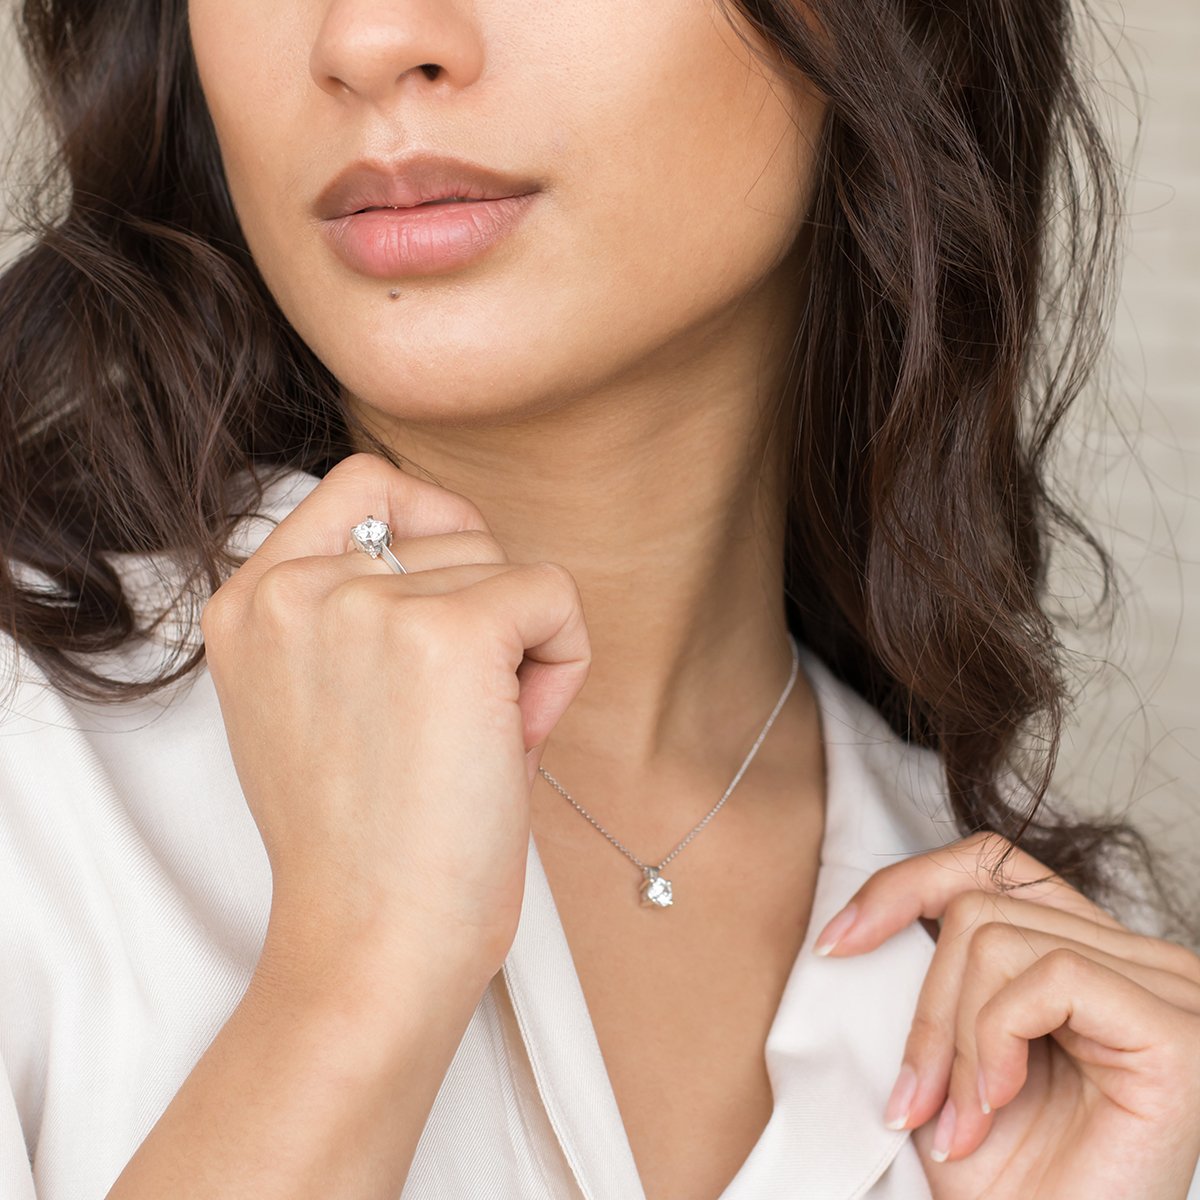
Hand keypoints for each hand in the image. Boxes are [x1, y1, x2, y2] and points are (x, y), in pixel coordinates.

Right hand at [200, 452, 591, 976]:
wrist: (372, 945)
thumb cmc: (363, 843)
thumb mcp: (314, 703)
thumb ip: (351, 615)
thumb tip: (460, 545)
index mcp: (248, 602)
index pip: (364, 483)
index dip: (433, 529)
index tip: (454, 609)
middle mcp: (292, 588)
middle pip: (451, 528)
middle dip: (482, 611)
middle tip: (461, 719)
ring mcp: (363, 604)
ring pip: (503, 562)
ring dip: (520, 645)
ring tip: (480, 739)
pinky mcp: (447, 633)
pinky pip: (554, 594)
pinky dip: (564, 659)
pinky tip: (522, 734)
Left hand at [812, 831, 1199, 1198]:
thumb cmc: (1002, 1178)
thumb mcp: (947, 1051)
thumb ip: (936, 971)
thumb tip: (865, 911)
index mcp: (1090, 950)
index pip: (990, 862)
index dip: (904, 886)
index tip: (836, 942)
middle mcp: (1139, 959)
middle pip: (978, 906)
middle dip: (927, 1008)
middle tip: (916, 1101)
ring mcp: (1167, 988)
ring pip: (998, 937)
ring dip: (954, 1040)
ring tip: (958, 1119)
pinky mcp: (1177, 1029)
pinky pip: (1049, 976)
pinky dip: (996, 1039)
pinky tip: (997, 1103)